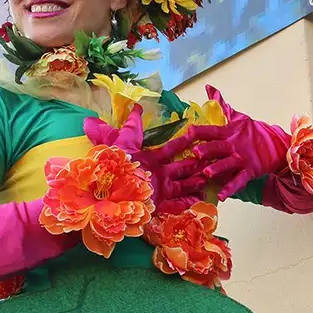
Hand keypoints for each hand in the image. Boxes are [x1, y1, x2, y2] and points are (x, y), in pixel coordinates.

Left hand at [83, 105, 234, 213]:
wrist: (103, 192)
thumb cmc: (113, 166)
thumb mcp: (123, 142)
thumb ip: (132, 126)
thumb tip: (137, 107)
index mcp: (151, 159)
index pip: (172, 149)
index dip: (184, 143)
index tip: (197, 136)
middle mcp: (158, 174)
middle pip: (181, 168)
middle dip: (195, 165)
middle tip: (210, 160)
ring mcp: (159, 190)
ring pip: (182, 185)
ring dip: (194, 182)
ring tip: (208, 179)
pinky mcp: (158, 204)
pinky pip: (176, 204)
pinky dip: (187, 203)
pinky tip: (199, 201)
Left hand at [163, 86, 291, 200]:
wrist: (277, 145)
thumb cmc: (253, 132)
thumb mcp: (238, 117)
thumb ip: (221, 104)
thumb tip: (209, 87)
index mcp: (229, 132)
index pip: (211, 130)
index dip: (199, 131)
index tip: (187, 131)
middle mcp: (234, 145)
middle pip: (219, 147)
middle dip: (207, 150)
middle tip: (195, 152)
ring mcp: (242, 158)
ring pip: (228, 164)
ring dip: (218, 168)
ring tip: (207, 173)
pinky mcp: (250, 170)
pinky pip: (239, 181)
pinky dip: (231, 188)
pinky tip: (222, 196)